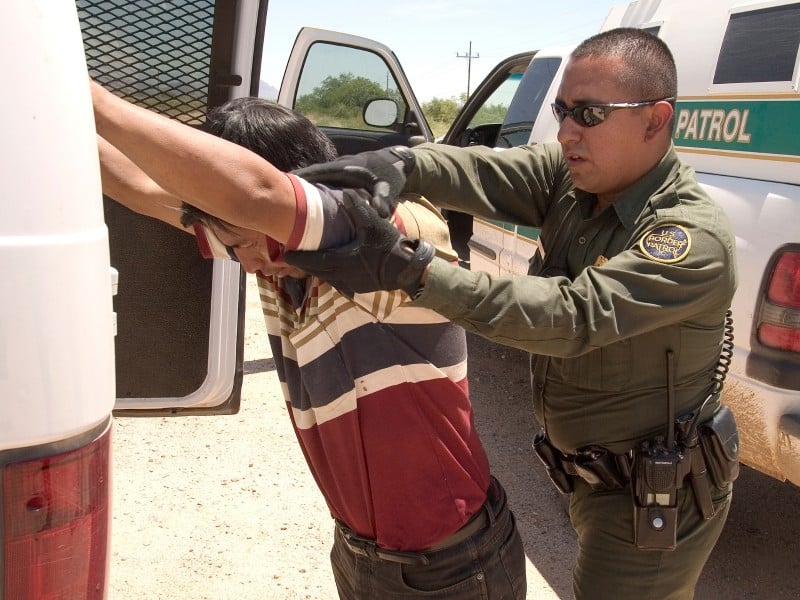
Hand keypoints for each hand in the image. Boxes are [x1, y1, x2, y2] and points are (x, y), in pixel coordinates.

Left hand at [284, 190, 433, 297]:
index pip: (314, 260)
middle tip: (291, 256)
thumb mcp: (374, 224)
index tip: (286, 253)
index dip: (299, 257)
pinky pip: (337, 283)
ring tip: (307, 261)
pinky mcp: (358, 288)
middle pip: (317, 271)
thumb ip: (357, 209)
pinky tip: (328, 269)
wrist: (407, 269)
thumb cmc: (390, 246)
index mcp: (343, 260)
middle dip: (304, 264)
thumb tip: (345, 193)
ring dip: (316, 270)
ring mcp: (350, 284)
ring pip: (326, 278)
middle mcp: (343, 275)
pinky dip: (329, 275)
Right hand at [291, 146, 414, 217]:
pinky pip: (323, 181)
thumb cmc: (391, 177)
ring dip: (303, 185)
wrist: (396, 163)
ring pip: (317, 178)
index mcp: (347, 169)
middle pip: (313, 174)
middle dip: (297, 182)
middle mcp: (339, 167)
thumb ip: (383, 200)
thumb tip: (381, 213)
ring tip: (284, 197)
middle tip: (277, 192)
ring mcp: (339, 169)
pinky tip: (303, 199)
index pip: (320, 172)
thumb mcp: (389, 188)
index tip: (287, 181)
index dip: (304, 176)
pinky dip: (312, 187)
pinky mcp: (340, 174)